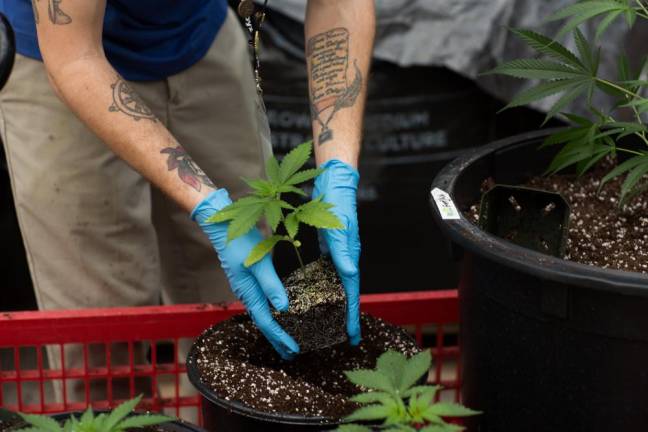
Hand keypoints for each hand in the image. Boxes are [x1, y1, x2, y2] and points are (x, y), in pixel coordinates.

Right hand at [192, 189, 298, 358]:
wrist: (220, 225)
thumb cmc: (240, 241)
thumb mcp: (259, 261)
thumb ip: (271, 284)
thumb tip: (284, 307)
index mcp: (248, 292)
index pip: (266, 321)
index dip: (279, 337)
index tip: (294, 349)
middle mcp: (245, 293)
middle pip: (262, 322)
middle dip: (276, 339)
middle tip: (291, 354)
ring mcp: (245, 286)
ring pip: (260, 313)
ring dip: (273, 328)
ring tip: (285, 339)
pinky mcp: (246, 279)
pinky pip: (258, 302)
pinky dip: (269, 313)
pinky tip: (275, 311)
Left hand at [313, 159, 360, 344]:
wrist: (335, 183)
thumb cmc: (338, 205)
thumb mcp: (338, 229)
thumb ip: (342, 252)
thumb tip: (350, 274)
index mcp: (350, 258)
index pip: (351, 293)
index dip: (351, 315)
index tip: (352, 336)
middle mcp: (346, 259)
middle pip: (346, 294)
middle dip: (346, 316)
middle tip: (344, 337)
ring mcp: (338, 254)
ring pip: (338, 285)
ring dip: (336, 303)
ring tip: (332, 322)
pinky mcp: (329, 248)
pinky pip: (329, 272)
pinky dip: (326, 285)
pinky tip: (318, 293)